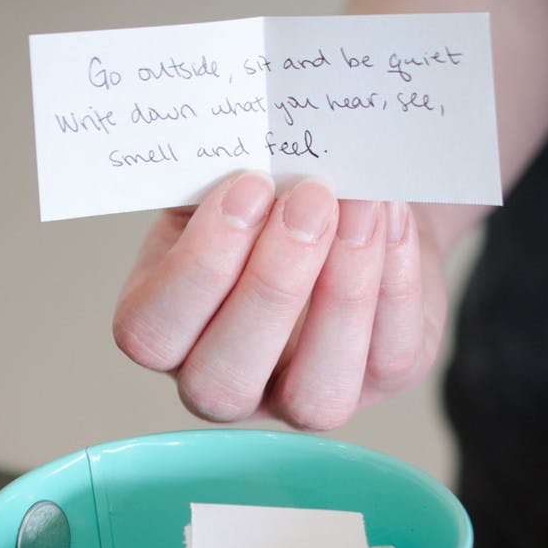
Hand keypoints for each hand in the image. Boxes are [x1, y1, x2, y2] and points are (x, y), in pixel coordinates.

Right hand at [111, 170, 447, 430]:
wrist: (340, 201)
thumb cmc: (267, 195)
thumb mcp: (224, 183)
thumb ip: (219, 177)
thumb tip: (254, 150)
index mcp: (165, 329)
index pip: (151, 333)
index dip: (198, 267)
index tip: (247, 187)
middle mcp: (220, 381)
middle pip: (221, 383)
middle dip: (270, 288)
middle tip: (310, 201)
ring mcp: (296, 397)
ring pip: (314, 397)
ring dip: (342, 297)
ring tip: (362, 209)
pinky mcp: (375, 382)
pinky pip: (390, 355)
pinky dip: (396, 282)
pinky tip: (391, 219)